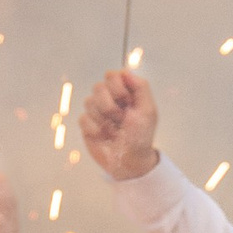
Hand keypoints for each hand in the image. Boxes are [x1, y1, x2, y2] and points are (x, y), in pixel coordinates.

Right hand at [81, 65, 161, 181]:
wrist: (130, 161)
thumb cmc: (141, 137)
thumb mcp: (148, 111)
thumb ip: (141, 87)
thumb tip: (125, 71)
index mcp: (125, 93)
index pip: (112, 75)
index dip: (117, 87)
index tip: (127, 102)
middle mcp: (109, 99)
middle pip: (98, 87)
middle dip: (110, 105)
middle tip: (121, 119)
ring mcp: (97, 111)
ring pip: (89, 102)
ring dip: (104, 119)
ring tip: (114, 130)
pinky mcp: (87, 125)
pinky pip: (83, 118)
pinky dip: (95, 128)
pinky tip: (103, 136)